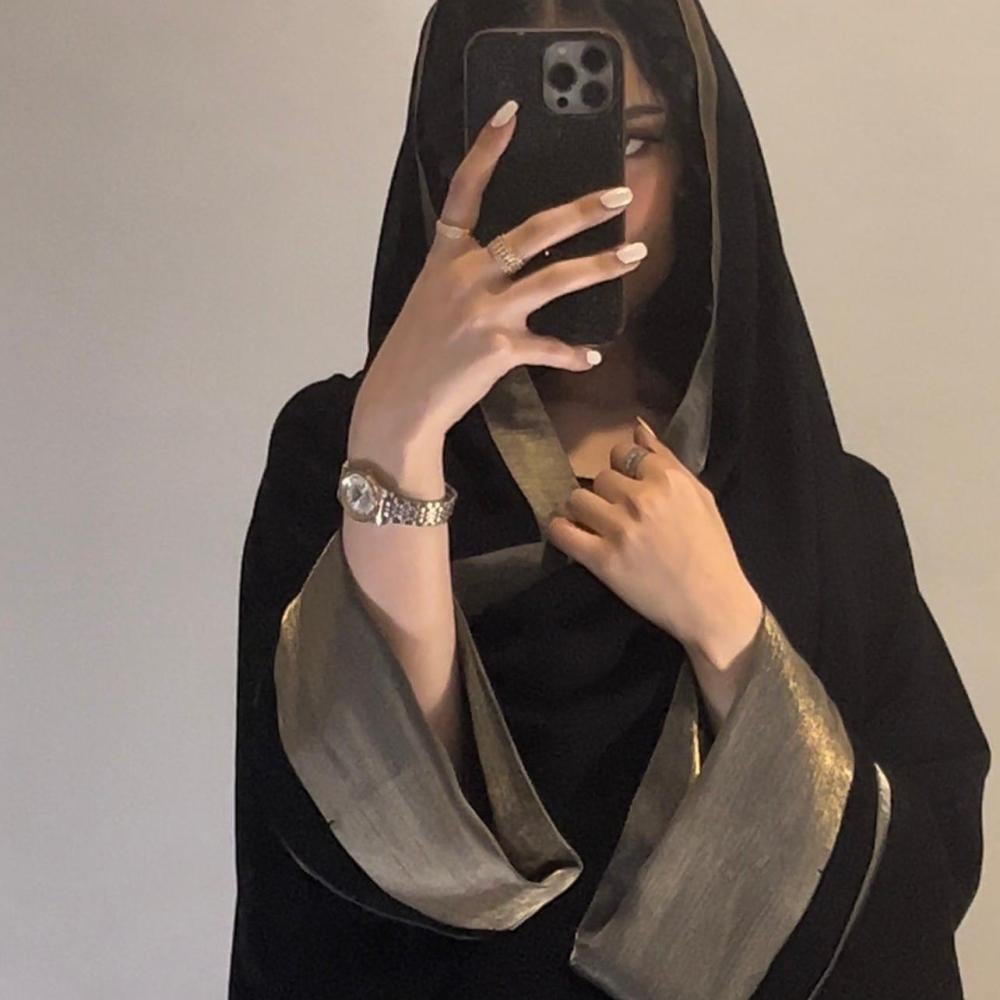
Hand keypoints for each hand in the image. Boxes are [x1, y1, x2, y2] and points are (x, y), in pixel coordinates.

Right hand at [351, 97, 647, 448]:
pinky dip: (573, 355)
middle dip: (581, 210)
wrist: (401, 401)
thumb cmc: (418, 349)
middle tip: (619, 194)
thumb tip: (517, 260)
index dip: (486, 150)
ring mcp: (484, 311)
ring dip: (600, 265)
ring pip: (555, 280)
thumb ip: (467, 273)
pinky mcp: (500, 349)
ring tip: (634, 254)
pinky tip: (591, 357)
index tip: (511, 113)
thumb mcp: (432, 296)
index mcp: (445, 256)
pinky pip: (549, 347)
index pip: (464, 191)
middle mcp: (466, 276)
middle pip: (532, 231)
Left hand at [546, 418, 763, 726]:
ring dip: (583, 512)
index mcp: (667, 479)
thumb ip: (667, 458)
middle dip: (606, 494)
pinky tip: (573, 537)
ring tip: (597, 528)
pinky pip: (561, 531)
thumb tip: (637, 427)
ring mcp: (620, 528)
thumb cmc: (711, 549)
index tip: (630, 491)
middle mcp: (641, 498)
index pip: (622, 453)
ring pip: (576, 499)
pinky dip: (561, 531)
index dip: (624, 471)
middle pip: (599, 477)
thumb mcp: (699, 495)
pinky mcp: (602, 559)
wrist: (713, 604)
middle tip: (619, 516)